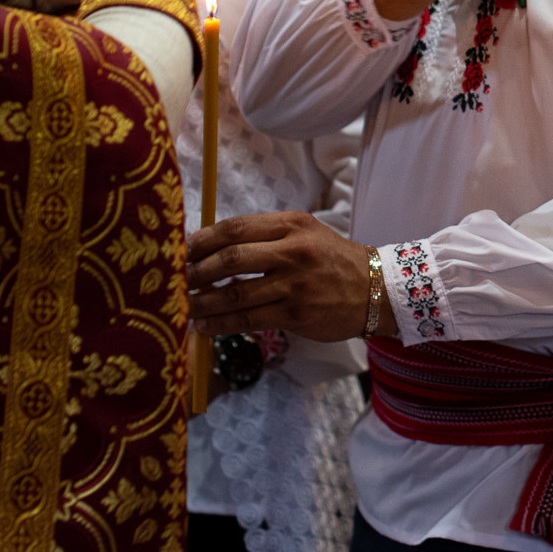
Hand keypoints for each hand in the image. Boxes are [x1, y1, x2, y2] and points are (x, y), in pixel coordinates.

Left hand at [186, 211, 388, 342]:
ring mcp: (295, 284)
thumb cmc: (332, 260)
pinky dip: (221, 324)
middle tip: (176, 280)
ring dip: (203, 302)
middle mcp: (293, 251)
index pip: (237, 228)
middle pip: (232, 259)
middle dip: (197, 271)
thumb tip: (214, 247)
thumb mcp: (305, 234)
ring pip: (236, 294)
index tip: (181, 249)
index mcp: (292, 225)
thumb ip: (266, 237)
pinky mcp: (297, 313)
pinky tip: (204, 326)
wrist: (376, 289)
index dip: (203, 239)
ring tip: (183, 306)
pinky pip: (250, 320)